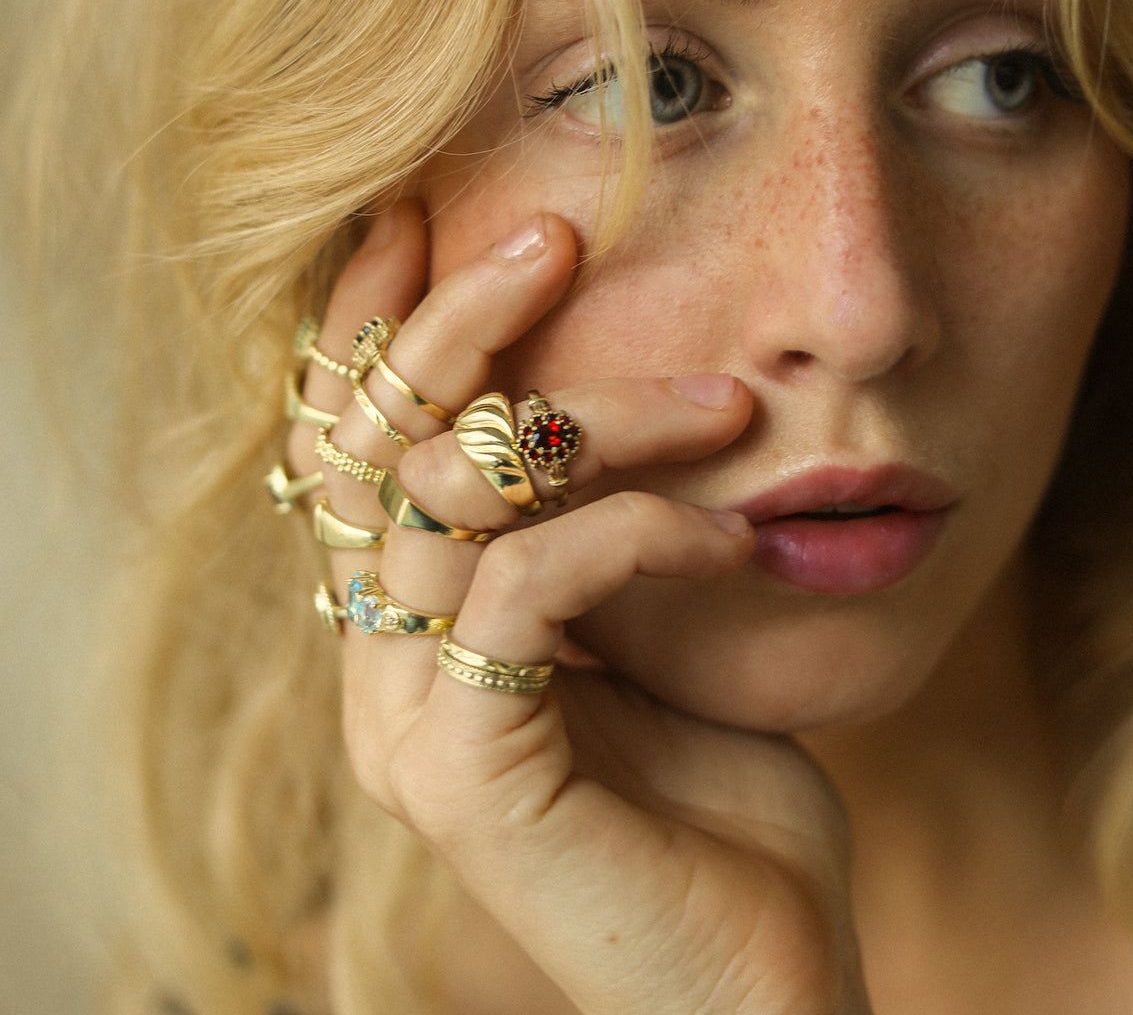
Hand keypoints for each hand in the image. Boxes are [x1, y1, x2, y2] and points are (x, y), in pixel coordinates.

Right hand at [289, 204, 870, 1014]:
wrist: (760, 973)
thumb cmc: (714, 796)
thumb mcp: (641, 633)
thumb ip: (585, 533)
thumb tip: (589, 396)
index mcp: (407, 628)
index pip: (353, 446)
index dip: (374, 326)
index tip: (426, 213)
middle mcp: (375, 667)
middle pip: (372, 449)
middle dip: (453, 325)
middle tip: (552, 237)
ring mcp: (405, 721)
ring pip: (457, 498)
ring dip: (601, 421)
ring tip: (726, 405)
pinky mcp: (463, 769)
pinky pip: (530, 584)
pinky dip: (641, 532)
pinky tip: (735, 541)